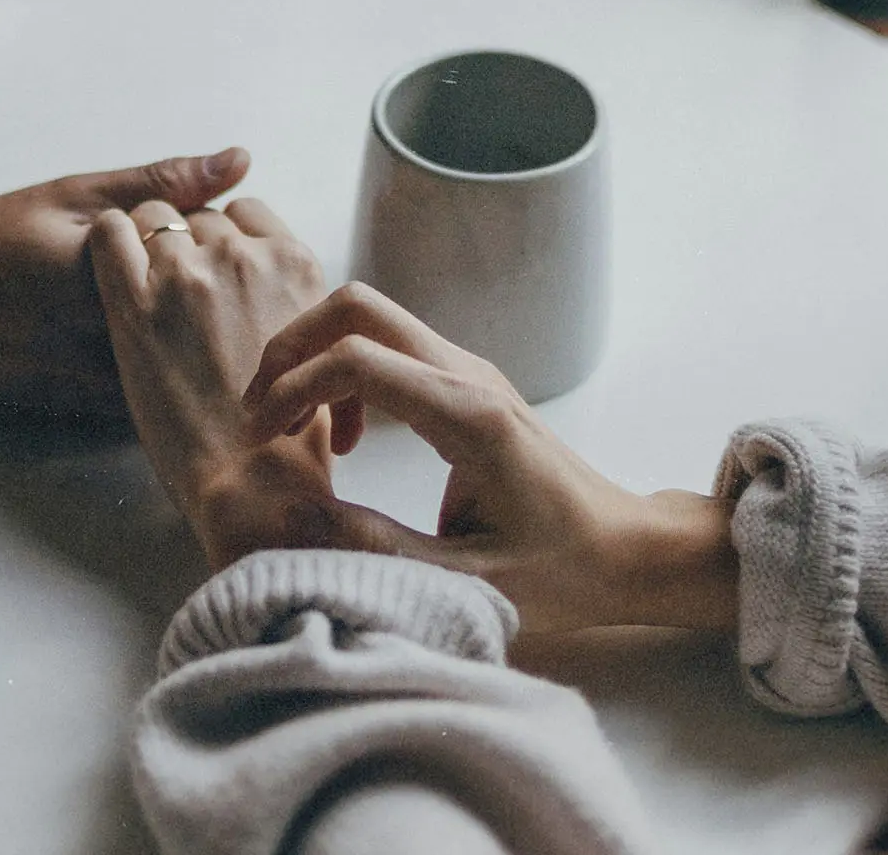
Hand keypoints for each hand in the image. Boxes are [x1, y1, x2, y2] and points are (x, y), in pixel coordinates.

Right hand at [0, 148, 249, 413]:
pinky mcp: (101, 416)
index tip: (187, 225)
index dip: (214, 235)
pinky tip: (156, 344)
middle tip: (184, 263)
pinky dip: (174, 366)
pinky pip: (165, 391)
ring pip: (193, 357)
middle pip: (213, 311)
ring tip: (178, 304)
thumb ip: (160, 183)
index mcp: (117, 274)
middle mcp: (116, 338)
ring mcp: (109, 385)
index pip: (215, 253)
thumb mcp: (69, 196)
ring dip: (200, 331)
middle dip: (216, 287)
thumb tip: (241, 159)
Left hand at [88, 198, 334, 568]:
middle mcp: (244, 257)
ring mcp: (188, 275)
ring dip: (145, 243)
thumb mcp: (319, 349)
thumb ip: (295, 302)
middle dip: (186, 245)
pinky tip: (109, 268)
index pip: (248, 213)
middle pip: (201, 217)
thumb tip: (274, 291)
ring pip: (153, 216)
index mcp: (295, 264)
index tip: (214, 266)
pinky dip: (107, 240)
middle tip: (176, 293)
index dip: (226, 236)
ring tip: (140, 288)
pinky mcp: (135, 302)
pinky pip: (109, 232)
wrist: (253, 482)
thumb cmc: (290, 435)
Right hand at [241, 282, 738, 633]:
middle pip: (357, 306)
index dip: (291, 389)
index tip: (261, 440)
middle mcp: (468, 375)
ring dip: (315, 358)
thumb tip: (291, 521)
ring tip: (295, 430)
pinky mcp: (466, 383)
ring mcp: (469, 371)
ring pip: (369, 318)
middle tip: (262, 415)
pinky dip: (344, 374)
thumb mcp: (462, 581)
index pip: (355, 359)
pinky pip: (388, 347)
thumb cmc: (561, 572)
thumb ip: (374, 548)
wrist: (627, 551)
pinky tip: (346, 439)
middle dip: (291, 348)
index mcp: (468, 416)